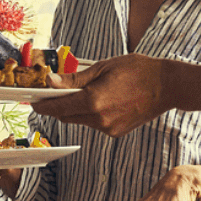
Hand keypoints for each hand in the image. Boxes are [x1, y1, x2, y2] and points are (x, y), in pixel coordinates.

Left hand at [33, 54, 173, 136]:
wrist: (167, 86)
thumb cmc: (137, 70)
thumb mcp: (103, 67)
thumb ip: (75, 79)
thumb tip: (51, 82)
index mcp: (93, 101)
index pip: (58, 107)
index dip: (43, 104)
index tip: (33, 101)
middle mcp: (99, 119)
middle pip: (66, 116)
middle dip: (58, 106)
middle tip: (53, 93)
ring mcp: (108, 128)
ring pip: (80, 120)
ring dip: (76, 109)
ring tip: (86, 92)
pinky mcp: (116, 132)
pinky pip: (95, 124)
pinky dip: (92, 114)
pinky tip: (103, 100)